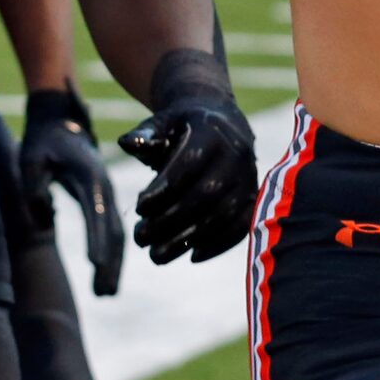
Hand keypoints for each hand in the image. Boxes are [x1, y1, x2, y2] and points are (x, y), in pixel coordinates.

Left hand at [22, 88, 125, 295]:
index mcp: (89, 175)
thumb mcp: (31, 158)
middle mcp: (104, 186)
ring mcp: (108, 194)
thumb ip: (33, 185)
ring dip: (114, 264)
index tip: (95, 265)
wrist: (60, 123)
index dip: (96, 238)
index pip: (95, 210)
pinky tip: (107, 278)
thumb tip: (44, 216)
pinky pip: (112, 231)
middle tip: (103, 293)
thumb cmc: (42, 142)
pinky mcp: (104, 201)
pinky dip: (113, 255)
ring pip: (117, 233)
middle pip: (113, 228)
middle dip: (110, 261)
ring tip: (105, 294)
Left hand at [118, 96, 257, 265]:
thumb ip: (145, 134)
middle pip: (206, 193)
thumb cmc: (184, 127)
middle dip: (170, 220)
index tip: (138, 208)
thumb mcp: (164, 122)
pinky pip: (240, 226)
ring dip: (188, 239)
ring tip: (156, 254)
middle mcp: (236, 154)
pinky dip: (218, 245)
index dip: (165, 188)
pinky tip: (191, 256)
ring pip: (223, 214)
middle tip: (141, 238)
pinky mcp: (253, 199)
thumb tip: (126, 143)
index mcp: (212, 131)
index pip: (191, 162)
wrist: (223, 125)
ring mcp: (248, 178)